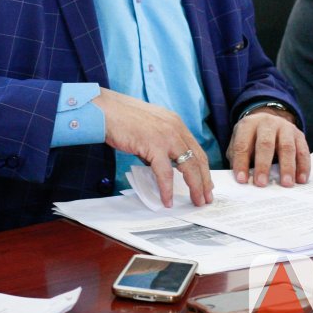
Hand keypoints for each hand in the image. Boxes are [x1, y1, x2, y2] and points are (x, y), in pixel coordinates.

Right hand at [93, 89, 212, 207]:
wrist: (105, 110)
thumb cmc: (121, 118)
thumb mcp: (150, 127)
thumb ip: (160, 144)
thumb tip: (162, 166)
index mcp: (175, 123)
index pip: (196, 149)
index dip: (204, 169)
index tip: (207, 184)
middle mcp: (175, 128)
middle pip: (197, 159)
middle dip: (204, 181)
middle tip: (206, 198)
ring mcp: (166, 136)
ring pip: (188, 167)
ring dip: (195, 187)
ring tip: (196, 201)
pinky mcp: (154, 146)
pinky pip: (165, 173)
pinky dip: (167, 189)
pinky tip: (167, 200)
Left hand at [228, 107, 309, 186]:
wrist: (269, 121)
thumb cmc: (251, 138)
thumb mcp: (239, 142)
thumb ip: (237, 158)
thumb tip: (241, 180)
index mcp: (248, 125)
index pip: (242, 144)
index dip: (241, 163)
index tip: (241, 180)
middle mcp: (267, 123)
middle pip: (265, 143)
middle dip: (263, 165)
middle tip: (261, 183)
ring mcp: (285, 128)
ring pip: (287, 147)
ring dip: (287, 167)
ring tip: (286, 184)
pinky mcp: (299, 135)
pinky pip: (303, 151)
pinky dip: (303, 166)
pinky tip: (301, 180)